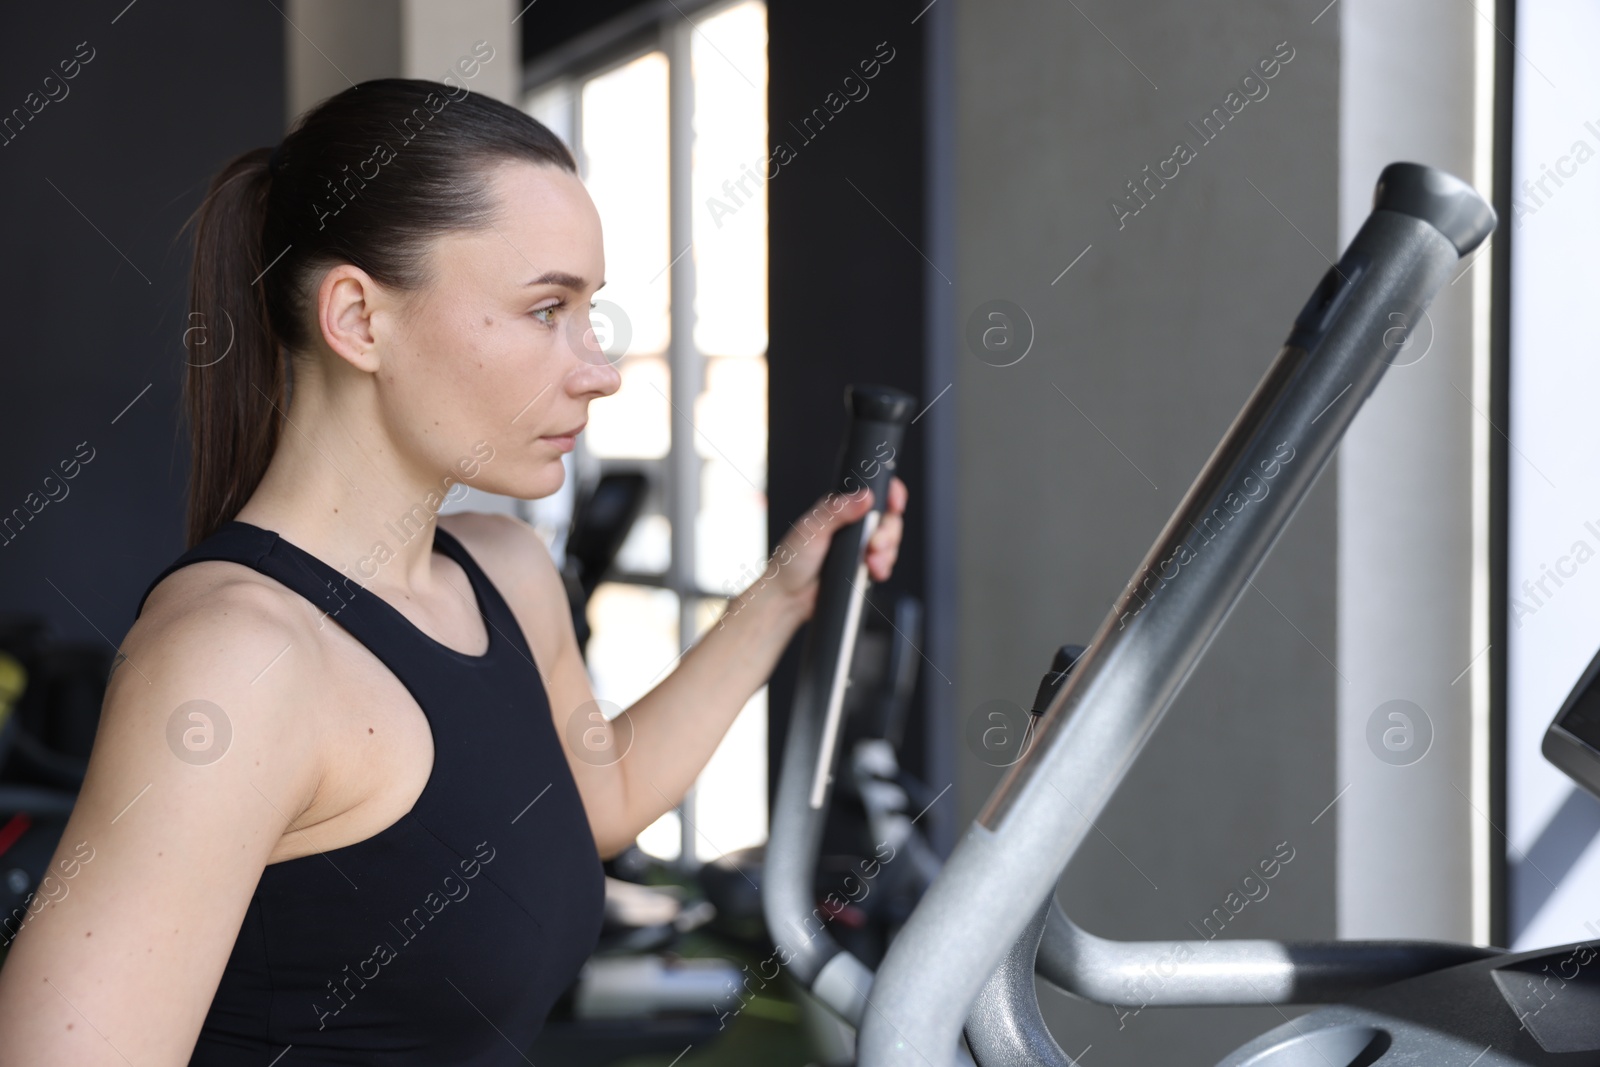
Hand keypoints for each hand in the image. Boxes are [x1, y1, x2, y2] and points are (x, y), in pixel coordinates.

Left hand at [763, 477, 908, 616]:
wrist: (788, 597)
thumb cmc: (790, 560)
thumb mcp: (811, 529)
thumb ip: (837, 511)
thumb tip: (865, 497)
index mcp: (840, 508)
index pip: (873, 493)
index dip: (890, 495)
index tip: (895, 504)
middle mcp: (852, 525)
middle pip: (888, 519)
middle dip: (888, 532)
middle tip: (874, 544)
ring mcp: (859, 547)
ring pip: (890, 542)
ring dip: (887, 552)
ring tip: (869, 561)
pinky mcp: (863, 567)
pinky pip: (885, 563)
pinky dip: (883, 567)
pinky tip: (872, 571)